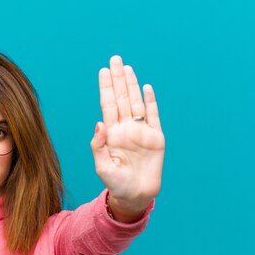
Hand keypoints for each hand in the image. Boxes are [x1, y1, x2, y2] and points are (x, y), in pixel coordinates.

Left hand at [91, 55, 164, 213]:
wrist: (135, 195)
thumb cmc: (115, 183)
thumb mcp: (102, 166)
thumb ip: (98, 145)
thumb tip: (99, 123)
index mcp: (111, 134)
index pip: (107, 105)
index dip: (106, 88)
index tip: (103, 71)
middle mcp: (125, 128)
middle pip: (121, 98)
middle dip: (118, 79)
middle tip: (115, 59)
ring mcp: (141, 131)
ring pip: (136, 102)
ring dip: (132, 85)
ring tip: (127, 68)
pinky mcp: (155, 137)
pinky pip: (153, 115)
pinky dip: (150, 102)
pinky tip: (146, 88)